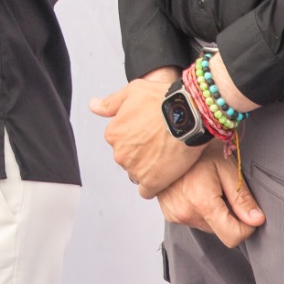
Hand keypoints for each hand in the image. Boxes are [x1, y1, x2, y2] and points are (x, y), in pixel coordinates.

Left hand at [88, 68, 202, 197]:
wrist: (189, 114)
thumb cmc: (163, 100)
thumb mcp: (133, 92)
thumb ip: (111, 103)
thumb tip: (93, 106)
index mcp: (113, 133)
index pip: (119, 141)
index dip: (135, 136)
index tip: (149, 131)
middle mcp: (120, 153)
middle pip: (128, 158)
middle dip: (141, 152)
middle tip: (159, 142)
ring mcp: (135, 169)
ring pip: (137, 174)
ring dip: (148, 168)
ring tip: (166, 155)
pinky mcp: (152, 182)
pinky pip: (147, 191)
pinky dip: (154, 184)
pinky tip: (165, 174)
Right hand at [157, 146, 264, 247]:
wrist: (174, 136)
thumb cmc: (202, 147)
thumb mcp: (228, 167)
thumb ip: (242, 198)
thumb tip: (257, 220)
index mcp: (201, 201)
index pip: (232, 236)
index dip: (246, 227)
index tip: (248, 212)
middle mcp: (185, 212)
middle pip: (220, 231)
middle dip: (228, 215)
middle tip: (223, 189)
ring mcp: (174, 214)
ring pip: (208, 226)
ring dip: (214, 212)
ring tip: (208, 186)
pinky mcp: (169, 213)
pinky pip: (194, 220)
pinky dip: (200, 210)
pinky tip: (197, 190)